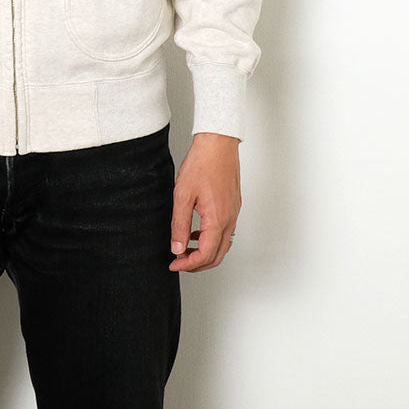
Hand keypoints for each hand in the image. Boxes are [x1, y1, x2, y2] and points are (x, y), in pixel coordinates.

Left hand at [169, 132, 240, 271]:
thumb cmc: (202, 164)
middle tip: (179, 262)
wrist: (218, 143)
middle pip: (217, 256)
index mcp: (218, 220)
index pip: (206, 255)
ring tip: (185, 248)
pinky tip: (197, 231)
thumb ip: (180, 224)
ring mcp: (234, 213)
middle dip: (198, 264)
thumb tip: (177, 248)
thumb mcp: (183, 195)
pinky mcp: (233, 206)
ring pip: (223, 245)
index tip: (174, 264)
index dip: (188, 264)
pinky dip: (211, 239)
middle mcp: (229, 220)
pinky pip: (225, 232)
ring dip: (205, 252)